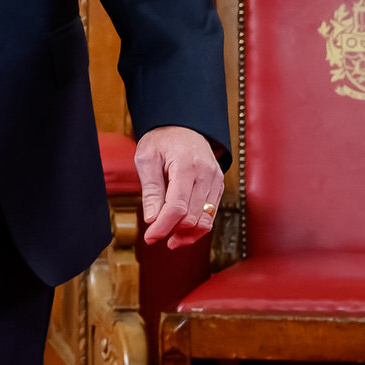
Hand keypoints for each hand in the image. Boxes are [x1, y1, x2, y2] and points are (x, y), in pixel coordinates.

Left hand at [136, 125, 223, 247]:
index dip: (163, 227)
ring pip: (205, 221)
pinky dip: (196, 227)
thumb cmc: (162, 140)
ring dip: (186, 234)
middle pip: (192, 217)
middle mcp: (207, 174)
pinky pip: (211, 216)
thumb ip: (151, 190)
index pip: (177, 207)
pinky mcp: (218, 187)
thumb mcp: (146, 158)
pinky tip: (180, 231)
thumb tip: (152, 220)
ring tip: (167, 236)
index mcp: (187, 165)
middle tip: (153, 234)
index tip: (150, 238)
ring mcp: (216, 181)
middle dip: (171, 230)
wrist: (182, 126)